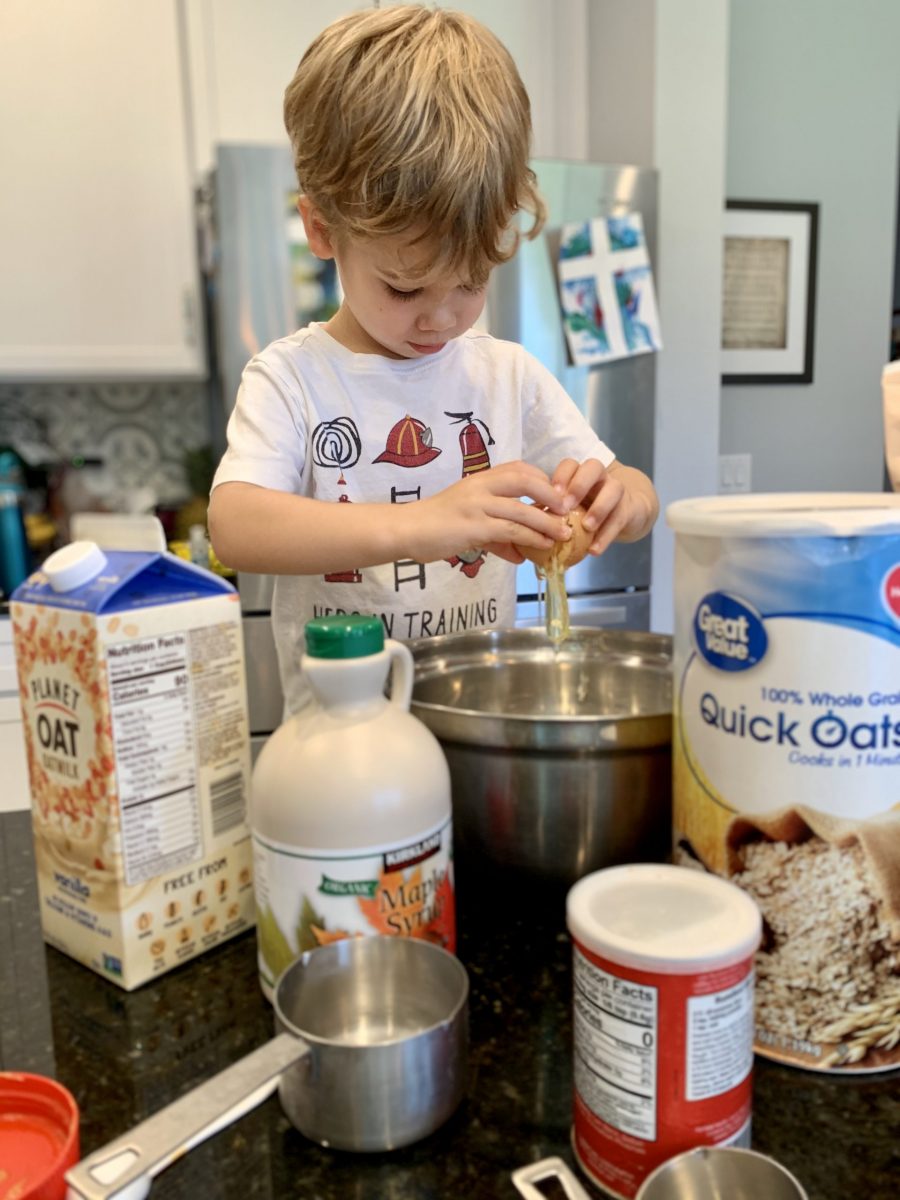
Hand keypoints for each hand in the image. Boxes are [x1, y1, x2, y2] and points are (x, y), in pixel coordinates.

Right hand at [407, 462, 571, 563]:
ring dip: (547, 523)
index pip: (519, 468)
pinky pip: (510, 531)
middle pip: (525, 480)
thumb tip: (521, 554)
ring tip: (564, 534)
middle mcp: (480, 486)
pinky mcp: (473, 526)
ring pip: (522, 510)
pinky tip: (541, 547)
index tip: (557, 496)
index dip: (543, 480)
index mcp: (481, 478)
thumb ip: (497, 535)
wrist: (407, 530)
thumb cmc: (437, 524)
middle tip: (567, 510)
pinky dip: (530, 539)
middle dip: (551, 494)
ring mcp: (476, 505)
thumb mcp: (470, 521)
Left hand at [550, 458, 657, 554]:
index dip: (561, 476)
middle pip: (594, 467)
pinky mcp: (629, 509)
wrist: (627, 513)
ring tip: (587, 527)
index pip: (571, 465)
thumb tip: (526, 534)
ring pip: (614, 488)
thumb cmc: (589, 510)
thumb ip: (553, 515)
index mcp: (581, 474)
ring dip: (599, 508)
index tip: (552, 493)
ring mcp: (617, 491)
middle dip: (579, 485)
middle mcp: (600, 477)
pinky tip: (594, 550)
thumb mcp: (572, 509)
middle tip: (566, 506)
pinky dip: (606, 535)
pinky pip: (620, 518)